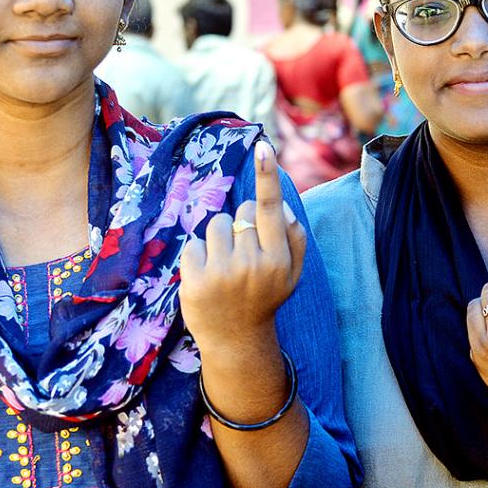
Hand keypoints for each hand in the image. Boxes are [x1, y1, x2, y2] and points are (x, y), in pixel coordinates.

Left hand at [179, 142, 306, 350]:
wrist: (237, 340)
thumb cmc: (264, 298)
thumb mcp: (291, 273)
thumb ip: (294, 238)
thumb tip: (280, 204)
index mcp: (278, 260)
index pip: (271, 208)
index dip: (267, 176)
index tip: (263, 147)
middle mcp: (252, 264)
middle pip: (242, 214)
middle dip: (242, 226)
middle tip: (244, 256)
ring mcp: (222, 273)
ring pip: (216, 225)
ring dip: (218, 239)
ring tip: (225, 267)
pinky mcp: (195, 280)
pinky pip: (194, 244)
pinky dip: (198, 256)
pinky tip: (207, 277)